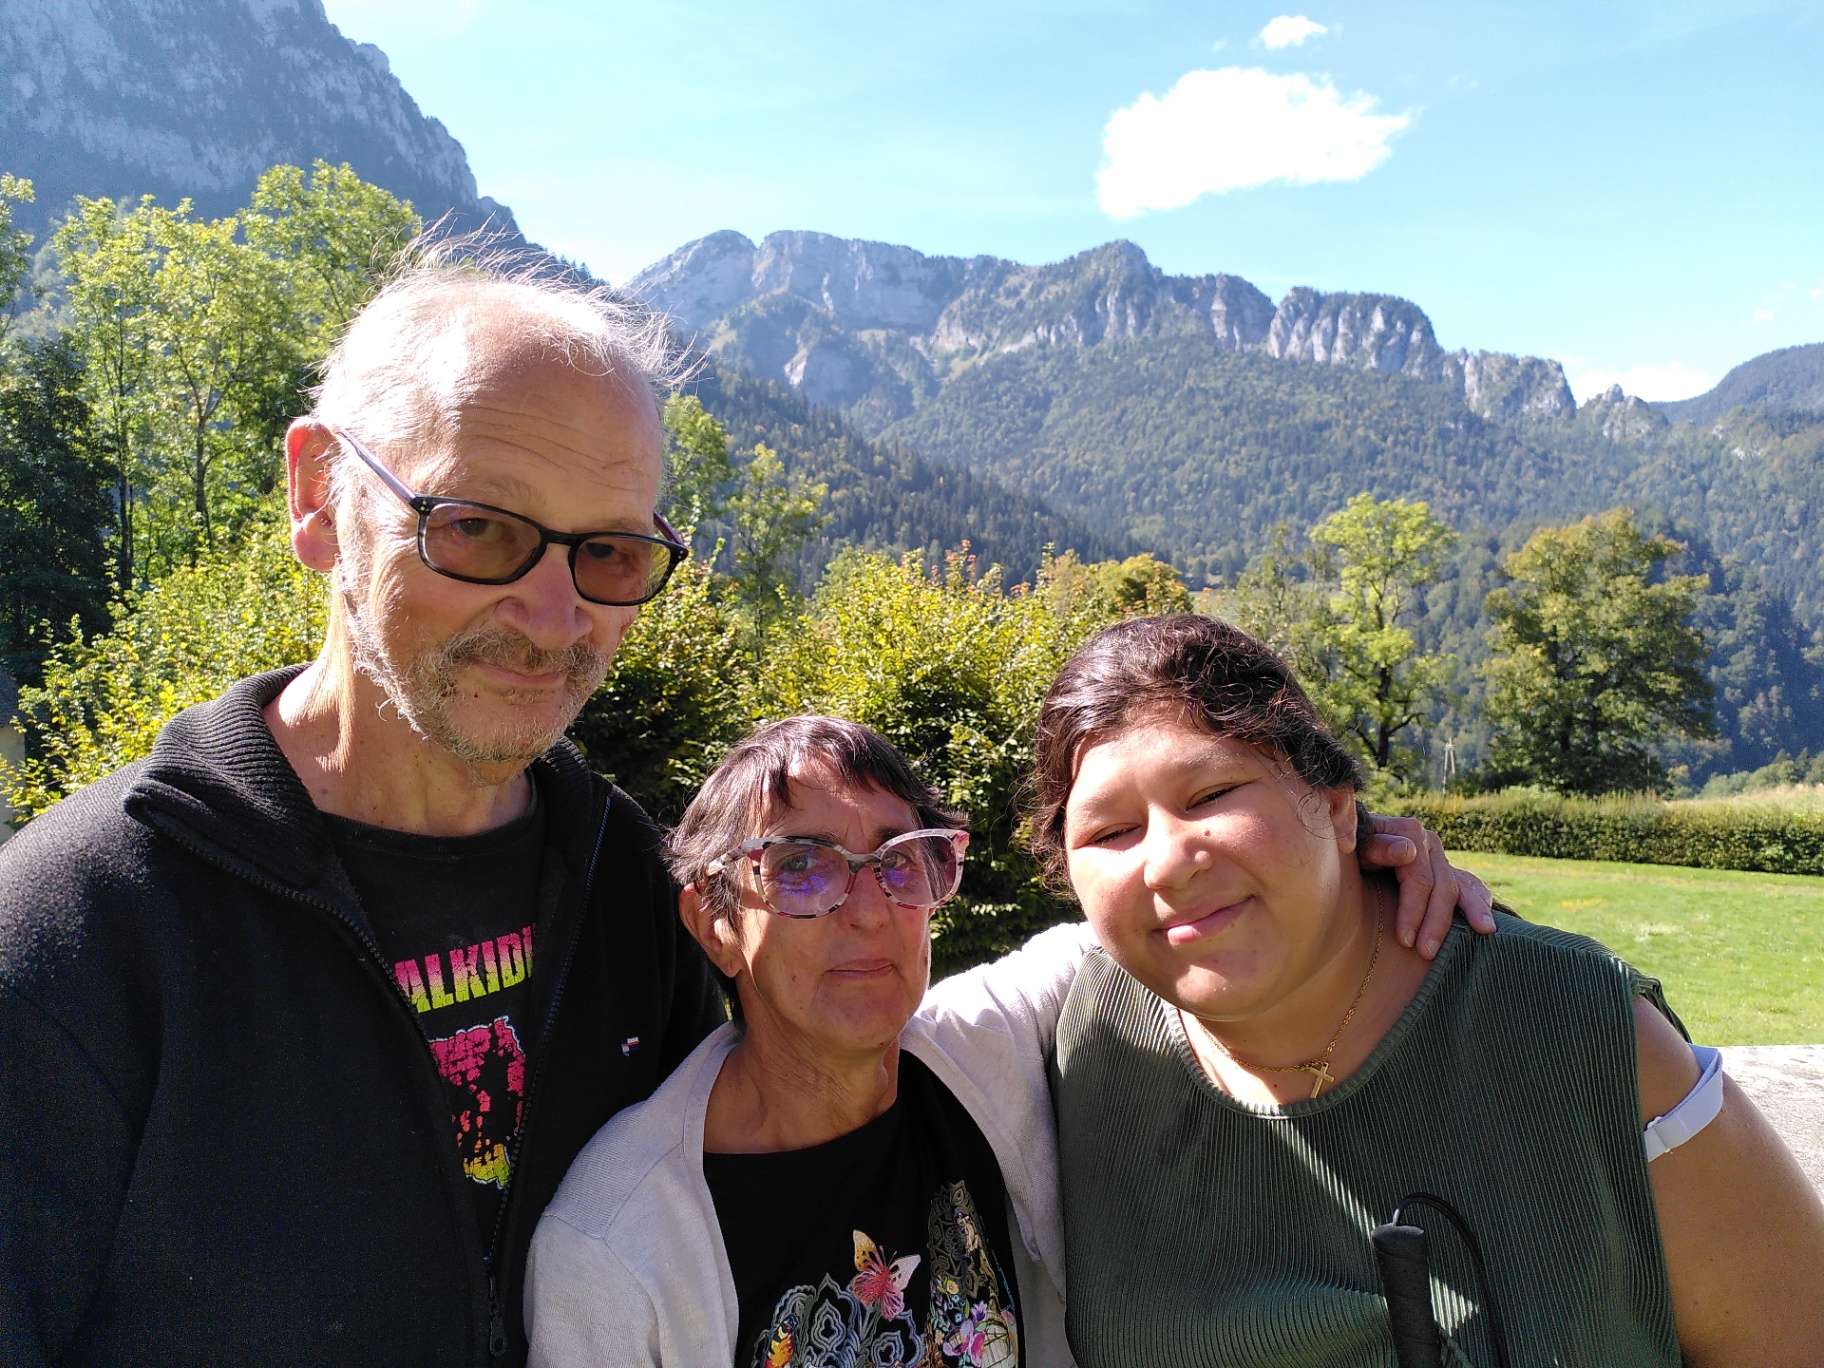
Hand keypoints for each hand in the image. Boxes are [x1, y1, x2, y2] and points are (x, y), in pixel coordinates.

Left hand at [1356, 807, 1495, 958]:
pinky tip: (1487, 921)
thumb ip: (1377, 846)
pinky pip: (1470, 884)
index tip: (1404, 940)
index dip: (1413, 909)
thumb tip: (1408, 852)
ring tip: (1484, 931)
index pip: (1419, 876)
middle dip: (1435, 922)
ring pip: (1462, 885)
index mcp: (1408, 833)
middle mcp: (1429, 844)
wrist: (1347, 846)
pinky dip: (1480, 901)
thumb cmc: (1346, 853)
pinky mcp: (1447, 871)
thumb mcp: (1354, 849)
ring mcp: (1439, 857)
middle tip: (1426, 953)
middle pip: (1442, 885)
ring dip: (1472, 910)